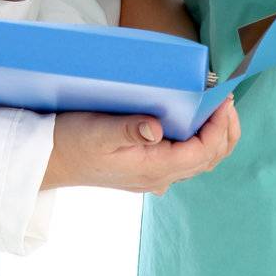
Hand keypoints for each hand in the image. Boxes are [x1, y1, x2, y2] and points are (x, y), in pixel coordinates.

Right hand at [41, 95, 239, 195]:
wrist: (49, 160)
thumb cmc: (70, 142)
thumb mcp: (97, 131)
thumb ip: (128, 129)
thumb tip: (155, 128)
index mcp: (153, 168)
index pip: (203, 152)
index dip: (219, 126)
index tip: (224, 98)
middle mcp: (159, 177)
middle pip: (209, 159)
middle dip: (225, 129)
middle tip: (227, 98)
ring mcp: (153, 175)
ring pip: (199, 160)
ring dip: (216, 135)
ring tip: (217, 106)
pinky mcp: (146, 167)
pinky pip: (184, 158)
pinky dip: (199, 139)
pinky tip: (193, 120)